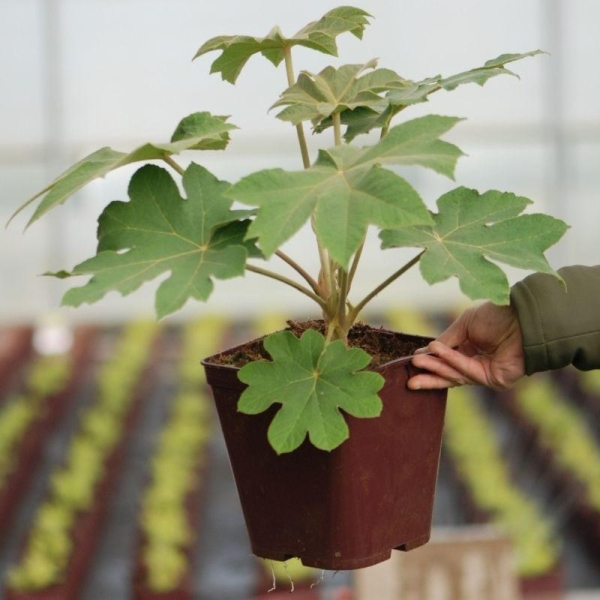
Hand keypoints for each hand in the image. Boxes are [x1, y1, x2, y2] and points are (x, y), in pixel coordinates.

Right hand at [407, 302, 524, 390]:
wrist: (524, 319)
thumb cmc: (497, 315)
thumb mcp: (465, 323)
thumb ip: (447, 338)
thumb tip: (427, 350)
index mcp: (472, 347)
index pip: (447, 359)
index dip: (431, 360)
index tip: (413, 359)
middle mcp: (477, 362)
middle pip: (449, 374)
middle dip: (429, 376)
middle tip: (409, 380)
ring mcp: (485, 373)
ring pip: (455, 375)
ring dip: (434, 368)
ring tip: (416, 361)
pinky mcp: (493, 380)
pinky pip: (466, 371)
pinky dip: (450, 361)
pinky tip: (435, 352)